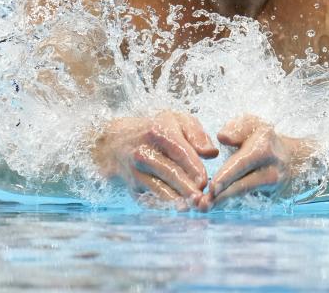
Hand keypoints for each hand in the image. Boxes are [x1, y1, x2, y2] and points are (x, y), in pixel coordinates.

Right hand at [92, 111, 217, 208]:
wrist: (117, 142)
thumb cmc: (155, 131)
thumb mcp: (176, 121)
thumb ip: (197, 134)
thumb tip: (212, 153)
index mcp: (159, 132)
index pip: (180, 152)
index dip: (194, 168)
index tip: (206, 181)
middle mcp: (144, 152)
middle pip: (170, 173)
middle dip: (188, 188)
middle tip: (202, 200)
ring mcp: (136, 171)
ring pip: (160, 188)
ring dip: (178, 200)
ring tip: (191, 207)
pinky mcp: (133, 187)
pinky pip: (150, 198)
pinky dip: (165, 205)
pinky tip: (178, 208)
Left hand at [199, 115, 313, 210]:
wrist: (291, 159)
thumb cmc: (264, 139)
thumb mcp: (251, 124)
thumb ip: (235, 128)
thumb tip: (222, 137)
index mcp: (264, 146)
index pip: (242, 162)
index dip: (226, 176)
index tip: (212, 187)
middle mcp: (271, 168)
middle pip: (244, 183)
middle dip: (222, 194)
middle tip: (204, 202)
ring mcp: (273, 184)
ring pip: (244, 194)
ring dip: (223, 201)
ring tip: (204, 207)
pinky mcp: (271, 197)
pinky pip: (247, 200)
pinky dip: (229, 203)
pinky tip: (215, 205)